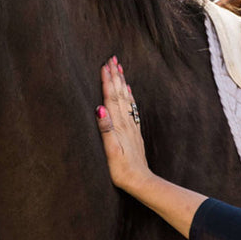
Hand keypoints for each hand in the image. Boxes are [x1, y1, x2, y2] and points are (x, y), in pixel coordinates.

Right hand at [96, 56, 151, 194]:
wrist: (141, 182)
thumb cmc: (122, 170)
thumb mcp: (111, 151)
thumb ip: (106, 129)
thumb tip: (99, 108)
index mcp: (119, 125)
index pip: (111, 98)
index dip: (107, 81)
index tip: (104, 64)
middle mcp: (126, 122)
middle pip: (119, 94)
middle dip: (115, 75)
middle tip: (112, 58)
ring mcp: (131, 126)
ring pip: (126, 98)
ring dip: (121, 82)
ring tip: (119, 67)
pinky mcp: (134, 132)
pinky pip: (131, 108)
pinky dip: (129, 96)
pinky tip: (128, 90)